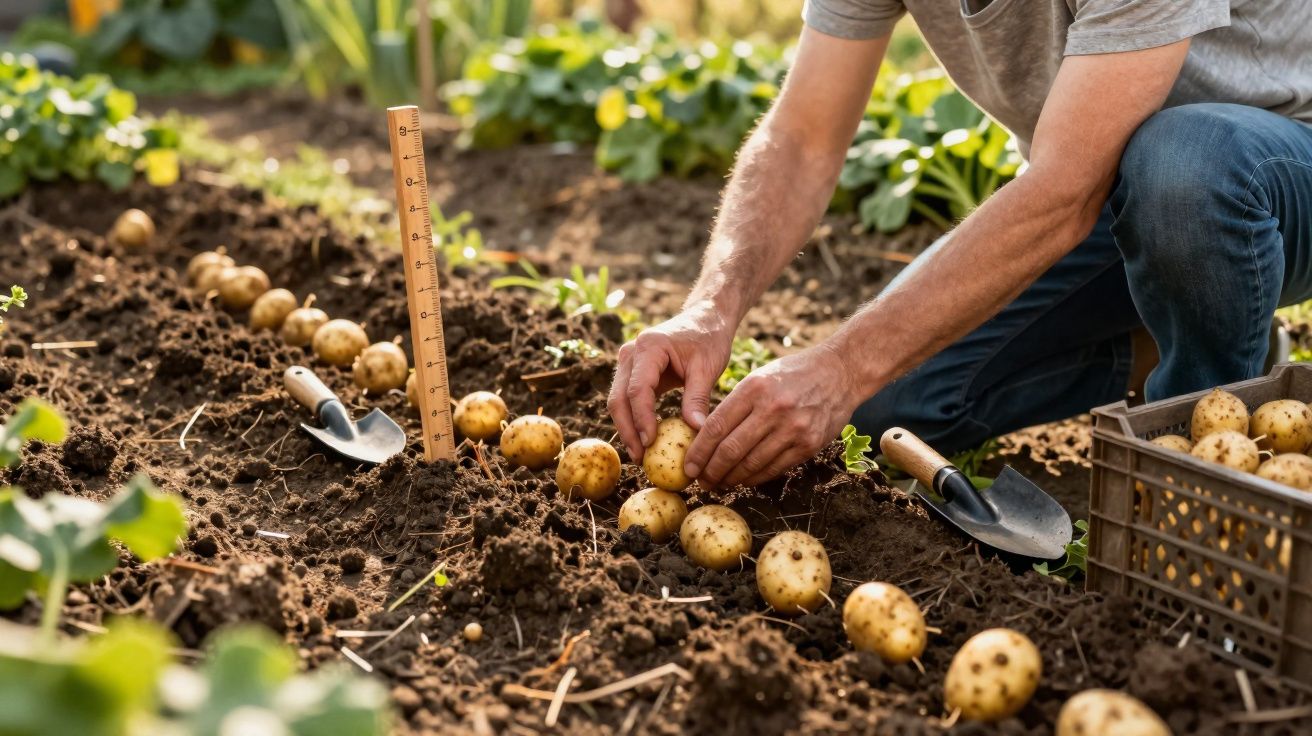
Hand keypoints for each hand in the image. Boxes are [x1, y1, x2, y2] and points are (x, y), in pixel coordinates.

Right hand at [608, 303, 733, 459]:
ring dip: (627, 428)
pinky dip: (633, 420)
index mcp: (649, 346)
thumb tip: (697, 431)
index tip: (650, 442)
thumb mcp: (708, 367)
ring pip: (618, 400)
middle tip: (640, 457)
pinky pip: (627, 399)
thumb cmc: (709, 339)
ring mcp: (628, 362)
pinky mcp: (632, 372)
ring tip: (640, 455)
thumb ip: (698, 398)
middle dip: (627, 430)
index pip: (638, 389)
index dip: (642, 419)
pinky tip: (644, 440)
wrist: (705, 318)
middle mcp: (631, 352)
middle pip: (619, 397)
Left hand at [684, 342, 859, 488]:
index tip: (688, 466)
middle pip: (730, 450)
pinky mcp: (809, 444)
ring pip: (751, 464)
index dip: (698, 452)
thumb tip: (705, 439)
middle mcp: (772, 409)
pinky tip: (744, 479)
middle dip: (710, 471)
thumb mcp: (759, 378)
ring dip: (731, 479)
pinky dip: (755, 478)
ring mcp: (793, 428)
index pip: (715, 427)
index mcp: (754, 388)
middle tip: (700, 481)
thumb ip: (735, 406)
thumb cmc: (792, 374)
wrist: (840, 372)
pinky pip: (774, 468)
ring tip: (720, 483)